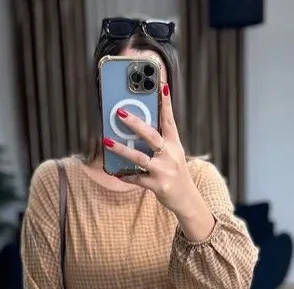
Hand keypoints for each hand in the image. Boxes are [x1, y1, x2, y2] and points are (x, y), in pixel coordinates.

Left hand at [103, 83, 215, 239]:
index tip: (161, 85)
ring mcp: (164, 171)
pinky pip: (137, 179)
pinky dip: (125, 175)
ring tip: (107, 141)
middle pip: (151, 136)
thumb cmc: (175, 172)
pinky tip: (115, 171)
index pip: (169, 120)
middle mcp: (170, 155)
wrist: (187, 199)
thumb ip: (160, 141)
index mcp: (175, 144)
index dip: (166, 103)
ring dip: (122, 149)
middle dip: (135, 123)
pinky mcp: (157, 185)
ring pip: (140, 157)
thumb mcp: (173, 154)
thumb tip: (139, 127)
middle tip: (120, 112)